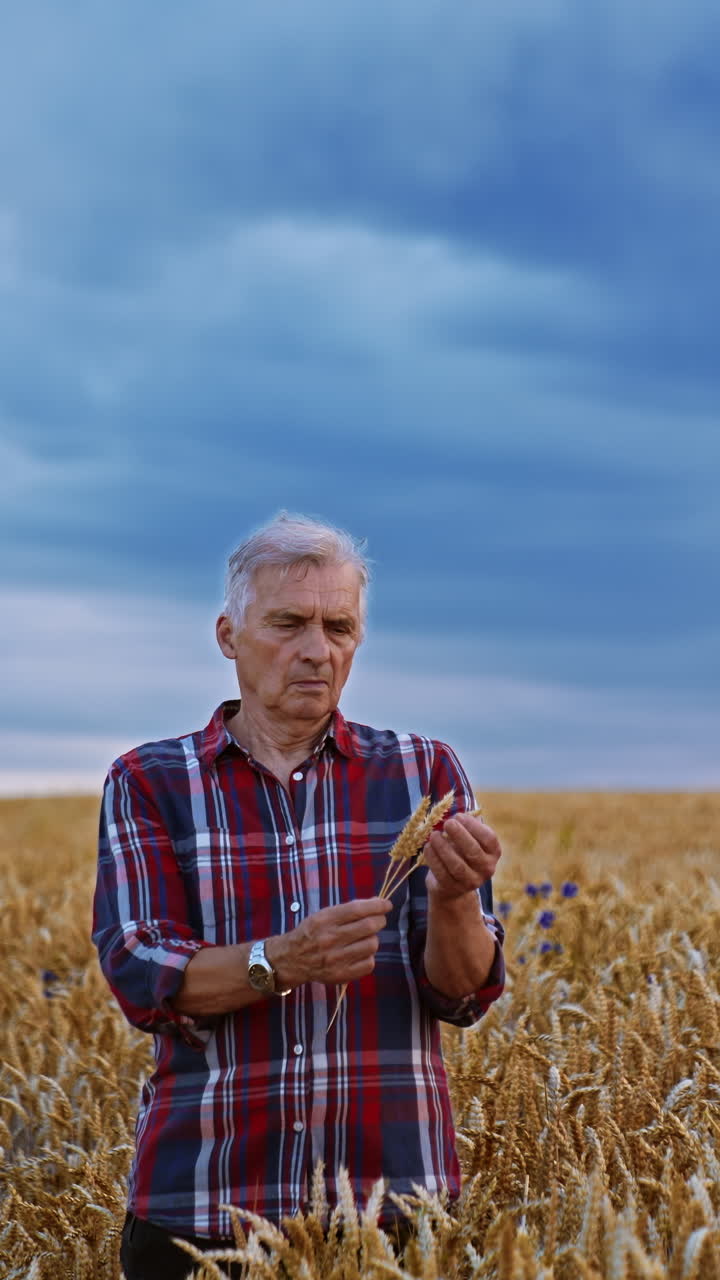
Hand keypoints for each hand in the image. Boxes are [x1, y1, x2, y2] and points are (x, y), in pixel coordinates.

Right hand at [267, 897, 391, 987]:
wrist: (291, 959)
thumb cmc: (311, 933)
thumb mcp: (323, 915)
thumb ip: (348, 910)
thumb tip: (377, 904)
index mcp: (324, 920)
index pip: (357, 910)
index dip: (377, 906)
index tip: (386, 905)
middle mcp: (330, 939)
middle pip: (368, 926)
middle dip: (380, 920)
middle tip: (379, 920)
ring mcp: (336, 959)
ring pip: (371, 945)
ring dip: (373, 939)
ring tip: (364, 938)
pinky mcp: (341, 975)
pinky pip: (369, 964)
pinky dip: (368, 956)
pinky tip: (360, 953)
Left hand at [423, 813, 501, 902]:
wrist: (453, 885)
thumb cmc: (461, 853)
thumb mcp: (468, 839)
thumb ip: (465, 827)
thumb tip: (454, 815)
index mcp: (493, 853)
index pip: (488, 839)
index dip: (473, 826)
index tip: (458, 816)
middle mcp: (486, 869)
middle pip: (473, 851)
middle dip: (459, 835)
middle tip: (447, 823)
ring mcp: (471, 881)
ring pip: (457, 865)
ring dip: (443, 847)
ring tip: (434, 835)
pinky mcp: (453, 888)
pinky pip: (442, 873)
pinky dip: (433, 858)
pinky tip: (428, 847)